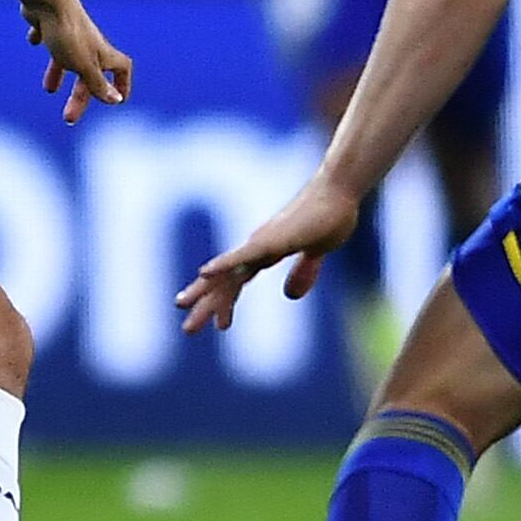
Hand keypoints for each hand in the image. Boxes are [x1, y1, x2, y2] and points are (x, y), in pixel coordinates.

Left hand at [23, 0, 131, 124]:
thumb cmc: (68, 34)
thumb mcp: (84, 66)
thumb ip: (98, 84)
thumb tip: (116, 101)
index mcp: (100, 53)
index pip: (121, 69)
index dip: (122, 84)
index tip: (117, 100)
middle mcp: (88, 43)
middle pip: (89, 73)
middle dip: (81, 96)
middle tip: (69, 118)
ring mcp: (68, 33)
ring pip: (67, 57)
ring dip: (59, 73)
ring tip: (48, 89)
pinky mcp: (49, 23)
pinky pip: (47, 34)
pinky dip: (42, 39)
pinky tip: (33, 40)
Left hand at [175, 177, 360, 331]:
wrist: (340, 191)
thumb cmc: (331, 216)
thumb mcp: (317, 253)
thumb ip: (304, 272)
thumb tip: (289, 296)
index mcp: (267, 252)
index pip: (238, 281)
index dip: (226, 302)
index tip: (219, 325)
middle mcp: (257, 247)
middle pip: (225, 281)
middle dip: (206, 305)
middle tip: (187, 329)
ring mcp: (262, 242)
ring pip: (227, 272)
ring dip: (205, 291)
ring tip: (181, 305)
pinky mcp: (272, 238)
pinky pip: (242, 255)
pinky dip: (222, 264)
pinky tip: (203, 273)